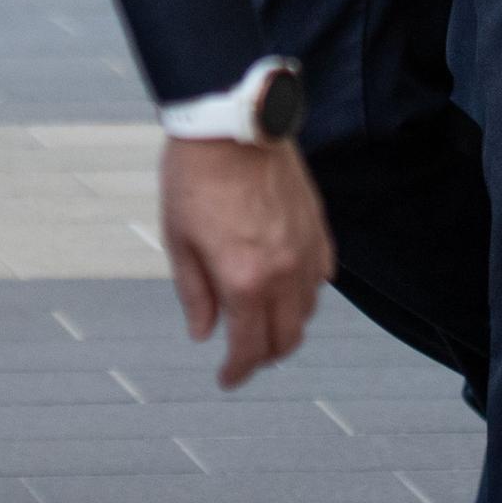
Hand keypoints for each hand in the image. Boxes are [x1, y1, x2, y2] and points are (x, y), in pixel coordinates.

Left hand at [160, 134, 334, 386]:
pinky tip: (290, 287)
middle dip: (264, 356)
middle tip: (245, 357)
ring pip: (308, 310)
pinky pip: (323, 275)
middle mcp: (283, 272)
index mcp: (243, 281)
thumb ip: (195, 293)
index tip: (227, 378)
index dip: (237, 371)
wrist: (230, 123)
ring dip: (287, 325)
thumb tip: (203, 332)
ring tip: (264, 322)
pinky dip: (307, 292)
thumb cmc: (196, 176)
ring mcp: (306, 249)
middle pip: (286, 338)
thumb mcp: (179, 240)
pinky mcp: (318, 226)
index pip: (248, 347)